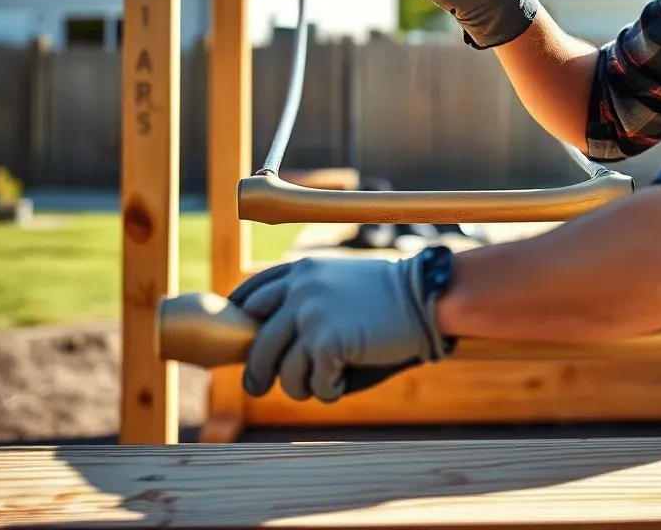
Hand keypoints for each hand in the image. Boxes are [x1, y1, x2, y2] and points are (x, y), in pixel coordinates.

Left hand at [227, 249, 452, 403]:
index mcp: (300, 270)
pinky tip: (344, 380)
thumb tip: (264, 352)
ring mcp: (311, 314)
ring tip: (323, 382)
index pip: (249, 295)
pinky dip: (328, 390)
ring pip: (283, 371)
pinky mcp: (327, 341)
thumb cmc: (384, 298)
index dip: (237, 321)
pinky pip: (314, 384)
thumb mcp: (336, 285)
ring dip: (302, 386)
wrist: (423, 296)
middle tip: (259, 386)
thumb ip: (302, 306)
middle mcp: (299, 288)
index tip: (239, 342)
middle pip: (256, 341)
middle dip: (256, 371)